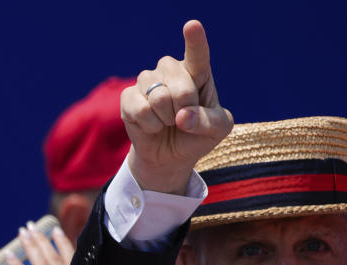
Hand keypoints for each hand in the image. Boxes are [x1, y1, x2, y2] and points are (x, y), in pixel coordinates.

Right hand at [121, 19, 232, 193]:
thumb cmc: (196, 136)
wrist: (169, 156)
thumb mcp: (217, 130)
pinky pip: (140, 109)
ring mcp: (147, 81)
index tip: (192, 25)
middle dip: (186, 109)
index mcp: (196, 72)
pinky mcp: (128, 96)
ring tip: (167, 122)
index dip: (194, 40)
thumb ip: (208, 122)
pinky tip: (152, 126)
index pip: (197, 54)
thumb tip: (182, 117)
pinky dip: (150, 125)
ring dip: (166, 119)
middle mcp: (170, 70)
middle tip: (183, 118)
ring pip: (159, 97)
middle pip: (181, 85)